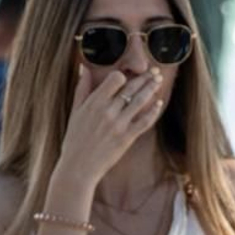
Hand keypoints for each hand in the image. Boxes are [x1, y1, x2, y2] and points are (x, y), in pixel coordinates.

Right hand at [56, 66, 167, 183]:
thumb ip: (82, 89)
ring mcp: (119, 124)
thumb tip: (83, 67)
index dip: (123, 75)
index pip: (115, 79)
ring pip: (140, 101)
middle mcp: (108, 111)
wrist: (79, 167)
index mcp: (94, 103)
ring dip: (152, 89)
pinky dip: (153, 112)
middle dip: (145, 77)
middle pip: (131, 88)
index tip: (128, 76)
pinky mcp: (127, 138)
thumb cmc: (74, 139)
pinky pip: (144, 121)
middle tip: (155, 71)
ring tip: (159, 80)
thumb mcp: (75, 111)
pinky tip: (159, 103)